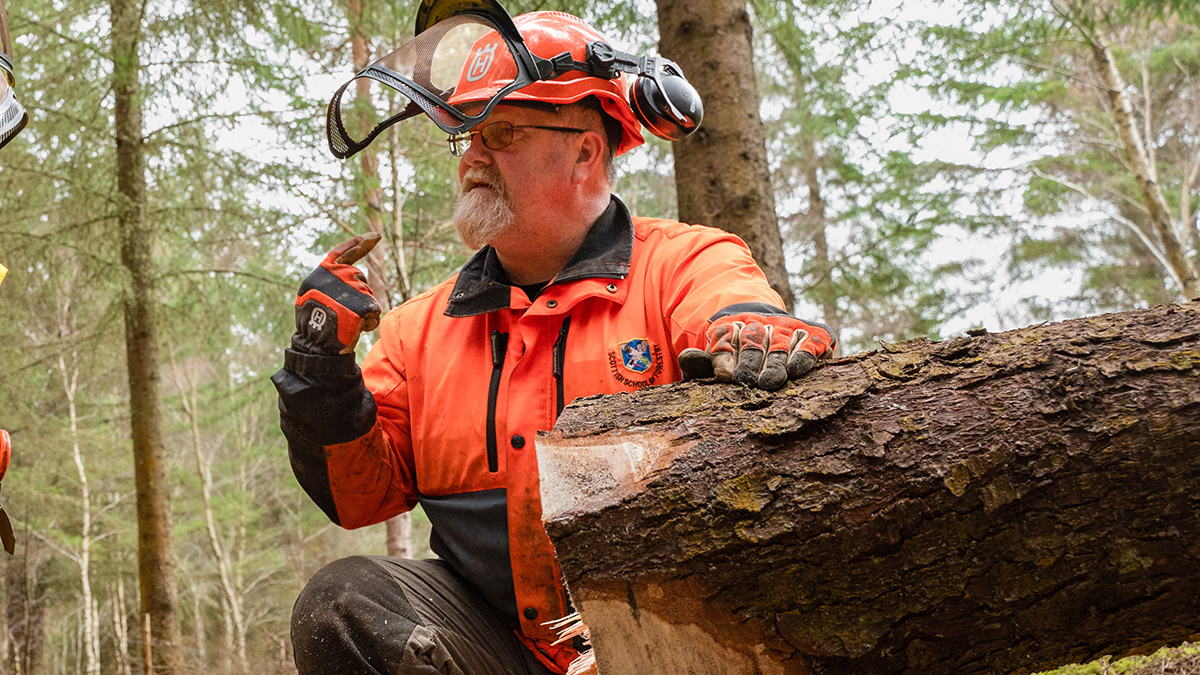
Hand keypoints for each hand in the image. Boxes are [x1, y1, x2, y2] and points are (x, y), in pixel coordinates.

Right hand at [292, 234, 381, 355]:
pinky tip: (355, 328)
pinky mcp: (362, 302)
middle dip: (358, 294)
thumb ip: (334, 283)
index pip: (343, 253)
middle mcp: (336, 275)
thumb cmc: (316, 323)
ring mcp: (350, 287)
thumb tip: (355, 275)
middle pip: (360, 278)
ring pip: (368, 295)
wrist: (315, 345)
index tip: (375, 237)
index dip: (359, 244)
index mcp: (322, 271)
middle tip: (342, 312)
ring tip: (346, 321)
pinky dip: (369, 322)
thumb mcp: (318, 296)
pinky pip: (375, 310)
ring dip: (362, 310)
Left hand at [678, 312, 835, 390]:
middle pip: (754, 344)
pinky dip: (804, 354)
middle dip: (754, 362)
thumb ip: (703, 363)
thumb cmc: (736, 357)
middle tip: (753, 381)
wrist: (768, 329)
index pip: (726, 341)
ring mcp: (786, 330)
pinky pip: (809, 343)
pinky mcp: (812, 335)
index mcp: (731, 328)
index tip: (729, 375)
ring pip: (780, 346)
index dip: (728, 358)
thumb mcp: (716, 359)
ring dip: (777, 362)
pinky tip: (797, 369)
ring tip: (772, 380)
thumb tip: (685, 358)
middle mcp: (760, 325)